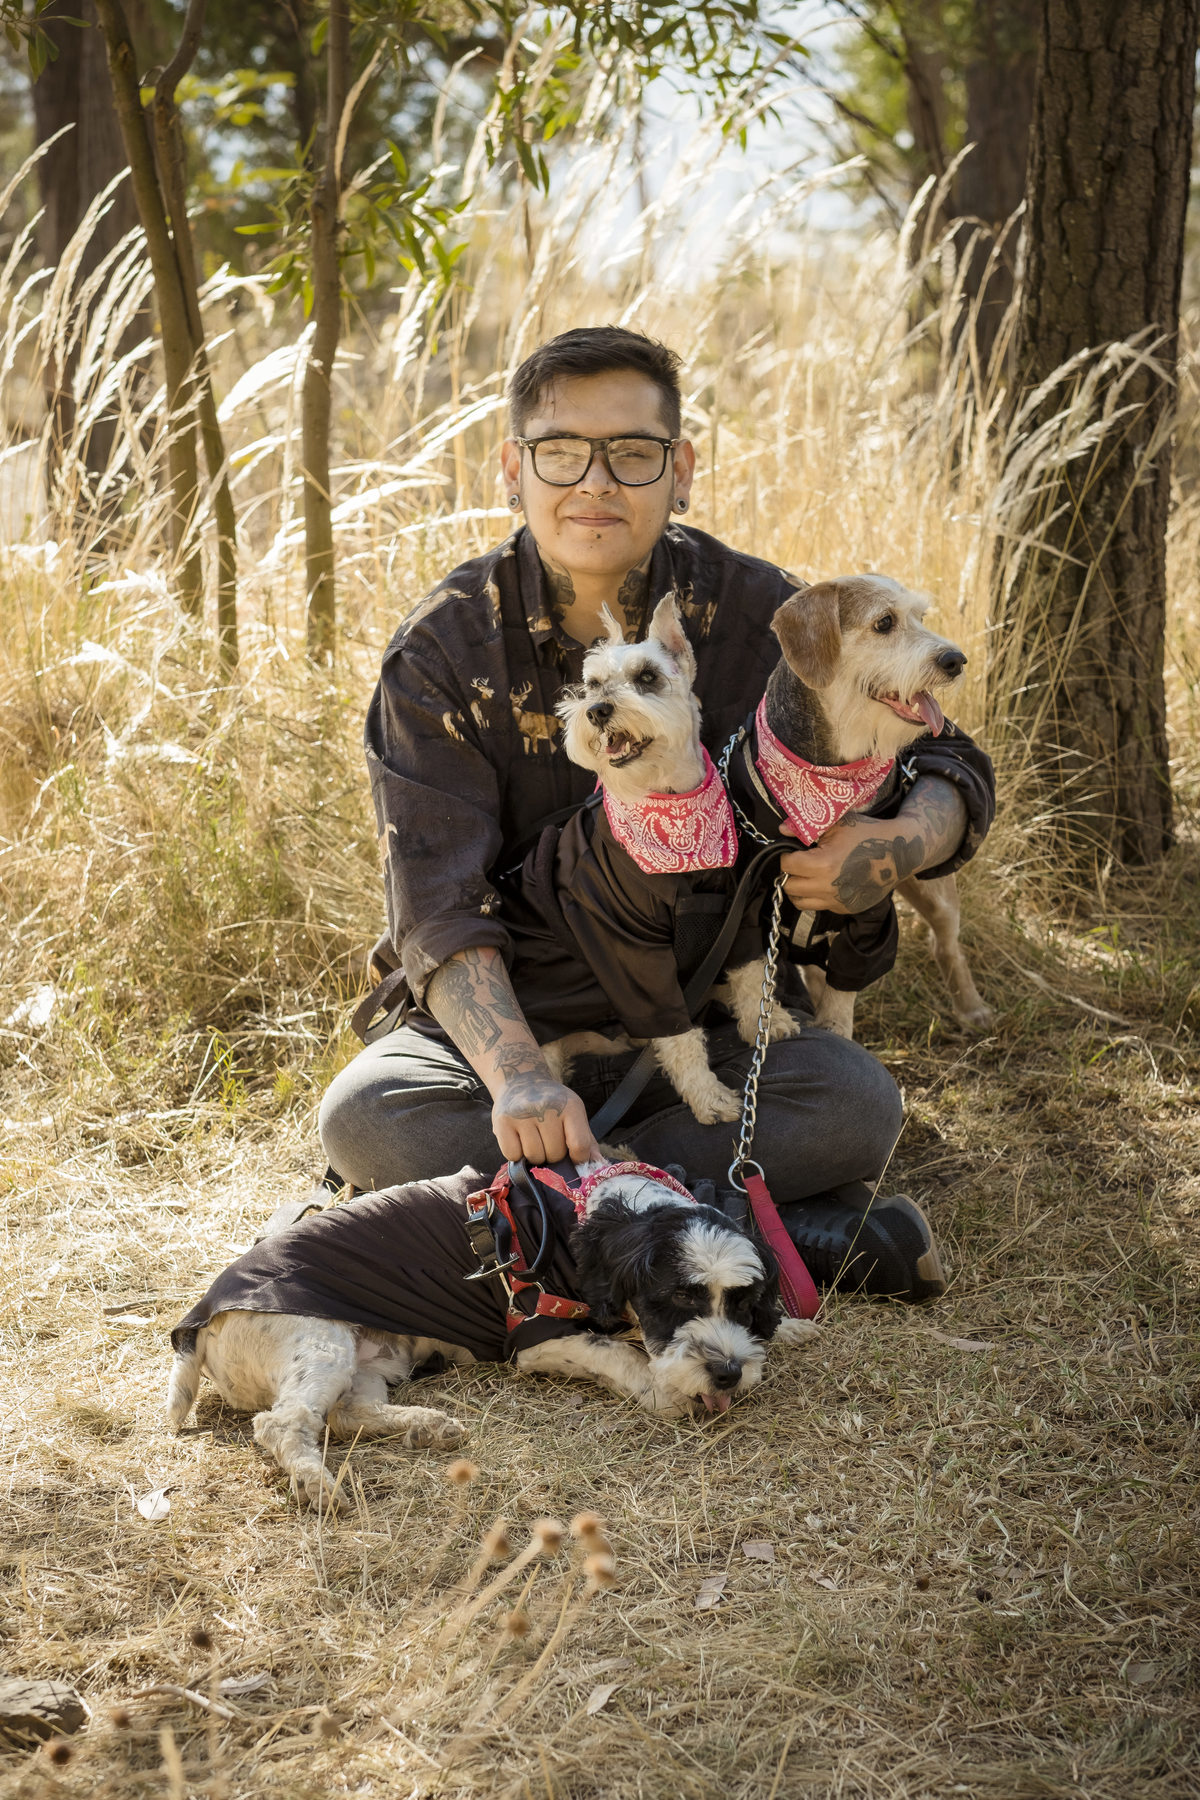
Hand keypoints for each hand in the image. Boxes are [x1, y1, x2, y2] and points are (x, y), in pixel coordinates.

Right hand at [492, 1069, 599, 1166]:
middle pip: (555, 1154)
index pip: (579, 1145)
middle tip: (547, 1139)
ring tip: (533, 1138)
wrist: (520, 1080)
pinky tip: (519, 1139)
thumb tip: (599, 1166)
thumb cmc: (552, 1104)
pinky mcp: (502, 1121)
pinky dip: (516, 1154)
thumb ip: (586, 1141)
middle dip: (552, 1154)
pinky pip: (513, 1155)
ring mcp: (522, 1114)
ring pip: (534, 1157)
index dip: (577, 1157)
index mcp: (570, 1106)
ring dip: (535, 1155)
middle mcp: (546, 1108)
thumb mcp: (573, 1115)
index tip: (572, 1154)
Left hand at [780, 776, 968, 913]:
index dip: (786, 856)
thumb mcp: (838, 824)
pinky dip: (816, 896)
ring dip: (798, 888)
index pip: (786, 865)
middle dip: (789, 874)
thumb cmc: (867, 834)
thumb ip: (807, 828)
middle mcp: (828, 887)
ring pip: (800, 902)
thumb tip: (782, 829)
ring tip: (806, 875)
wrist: (898, 854)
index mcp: (823, 864)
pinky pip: (818, 906)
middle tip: (799, 863)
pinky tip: (825, 882)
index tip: (792, 850)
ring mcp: (837, 901)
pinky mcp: (845, 909)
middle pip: (789, 886)